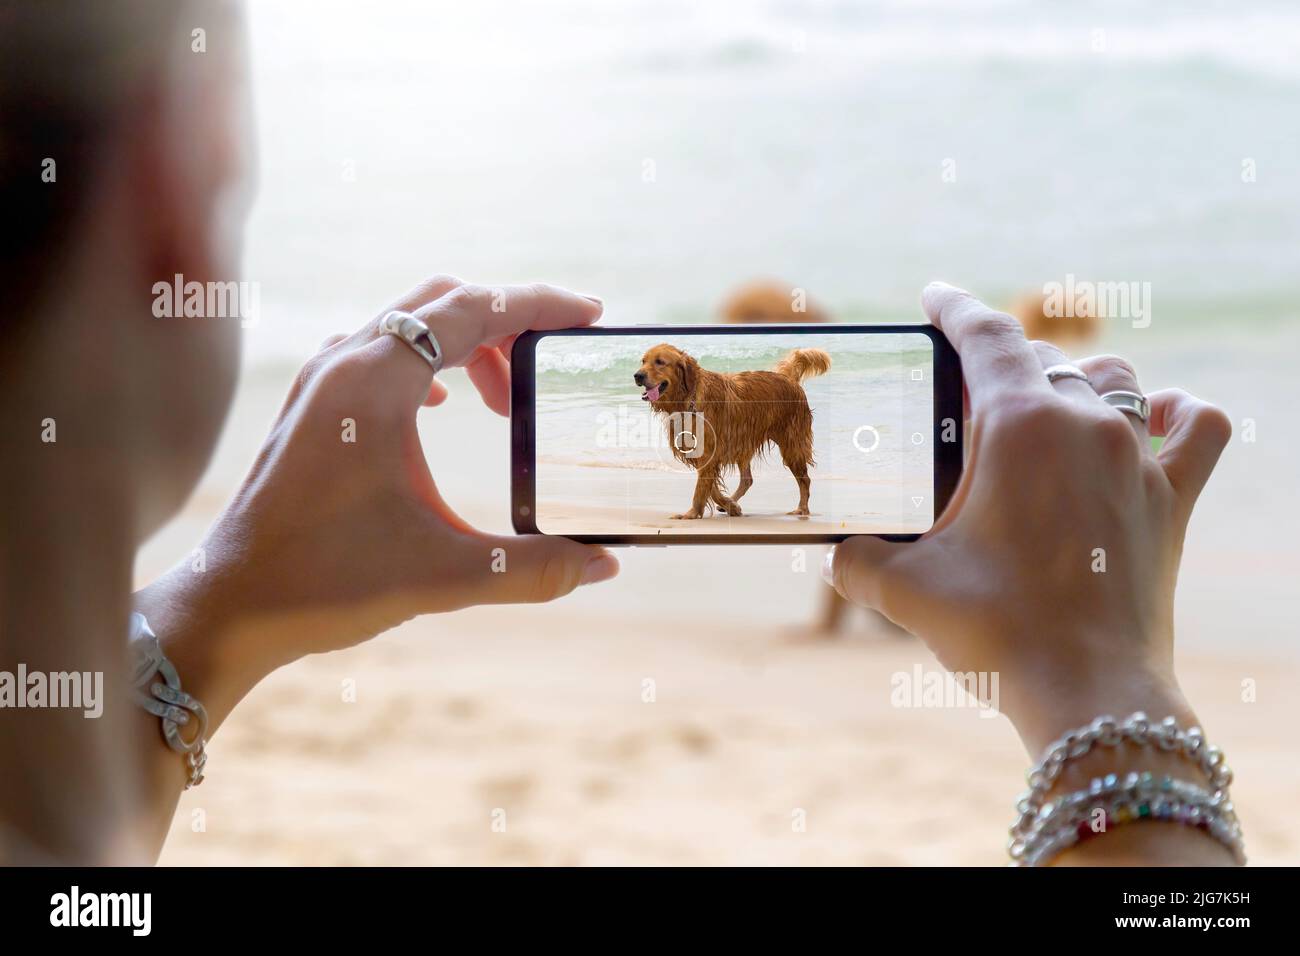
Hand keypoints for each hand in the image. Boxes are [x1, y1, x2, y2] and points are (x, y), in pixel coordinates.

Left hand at [140, 277, 618, 683]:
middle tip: (554, 360)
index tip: (588, 316)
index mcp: (375, 384)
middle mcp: (344, 365)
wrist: (229, 605)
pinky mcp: (310, 408)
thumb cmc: (323, 582)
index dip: (539, 303)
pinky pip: (380, 352)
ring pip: (408, 324)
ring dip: (467, 344)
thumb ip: (532, 569)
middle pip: (443, 302)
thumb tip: (604, 565)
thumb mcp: (443, 576)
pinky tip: (441, 406)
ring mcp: (321, 382)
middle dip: (508, 321)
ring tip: (506, 403)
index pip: (474, 307)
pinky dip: (427, 362)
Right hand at [825, 283, 1231, 752]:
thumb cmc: (995, 631)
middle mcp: (1086, 424)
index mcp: (1020, 426)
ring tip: (1040, 407)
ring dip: (1073, 381)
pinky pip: (1197, 428)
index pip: (986, 335)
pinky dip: (1175, 413)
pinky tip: (1154, 415)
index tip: (935, 296)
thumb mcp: (903, 589)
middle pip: (1042, 358)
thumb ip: (856, 558)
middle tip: (962, 396)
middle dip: (998, 364)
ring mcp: (1137, 458)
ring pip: (1113, 379)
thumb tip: (835, 553)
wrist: (1085, 693)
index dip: (955, 306)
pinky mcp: (1172, 499)